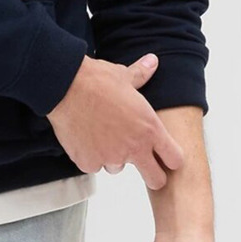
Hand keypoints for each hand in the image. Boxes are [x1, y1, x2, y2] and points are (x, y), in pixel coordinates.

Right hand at [47, 52, 185, 190]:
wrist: (66, 87)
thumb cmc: (96, 81)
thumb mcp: (125, 76)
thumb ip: (142, 75)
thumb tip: (152, 62)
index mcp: (150, 129)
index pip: (175, 159)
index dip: (171, 159)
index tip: (165, 157)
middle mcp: (134, 148)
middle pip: (156, 179)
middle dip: (152, 175)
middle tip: (143, 164)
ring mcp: (111, 158)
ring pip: (118, 169)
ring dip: (113, 158)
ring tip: (103, 135)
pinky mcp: (89, 163)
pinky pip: (94, 165)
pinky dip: (90, 156)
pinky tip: (86, 137)